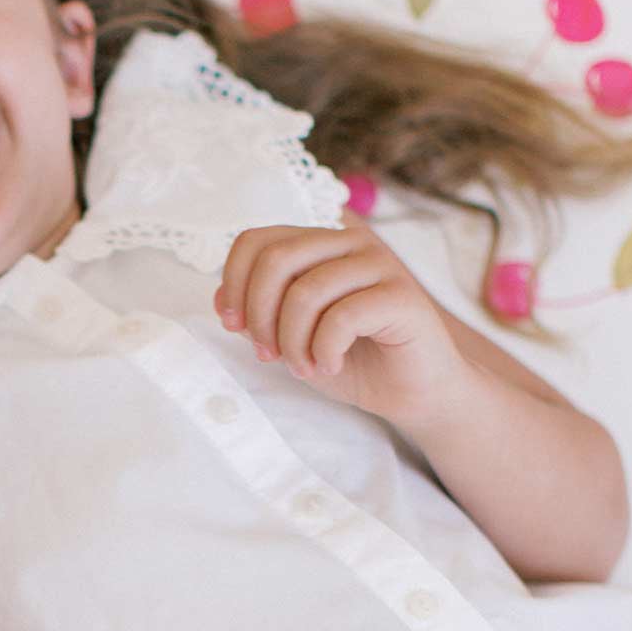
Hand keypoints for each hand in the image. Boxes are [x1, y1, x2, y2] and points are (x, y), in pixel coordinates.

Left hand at [212, 218, 471, 429]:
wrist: (410, 390)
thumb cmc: (350, 360)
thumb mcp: (289, 337)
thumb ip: (257, 314)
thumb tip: (221, 299)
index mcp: (318, 246)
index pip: (255, 240)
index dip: (234, 284)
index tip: (235, 327)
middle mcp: (348, 244)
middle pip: (276, 260)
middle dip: (259, 316)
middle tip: (269, 354)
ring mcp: (378, 264)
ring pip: (305, 292)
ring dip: (292, 342)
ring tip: (303, 367)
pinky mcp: (402, 295)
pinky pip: (341, 317)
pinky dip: (324, 350)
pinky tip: (330, 365)